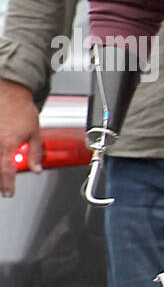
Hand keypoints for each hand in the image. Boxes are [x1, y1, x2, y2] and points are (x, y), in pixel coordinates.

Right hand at [0, 80, 40, 197]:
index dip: (7, 184)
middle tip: (4, 188)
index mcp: (8, 144)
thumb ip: (35, 154)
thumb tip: (36, 169)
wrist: (10, 93)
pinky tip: (1, 161)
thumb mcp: (35, 133)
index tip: (9, 192)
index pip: (6, 170)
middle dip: (0, 181)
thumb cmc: (22, 110)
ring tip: (2, 178)